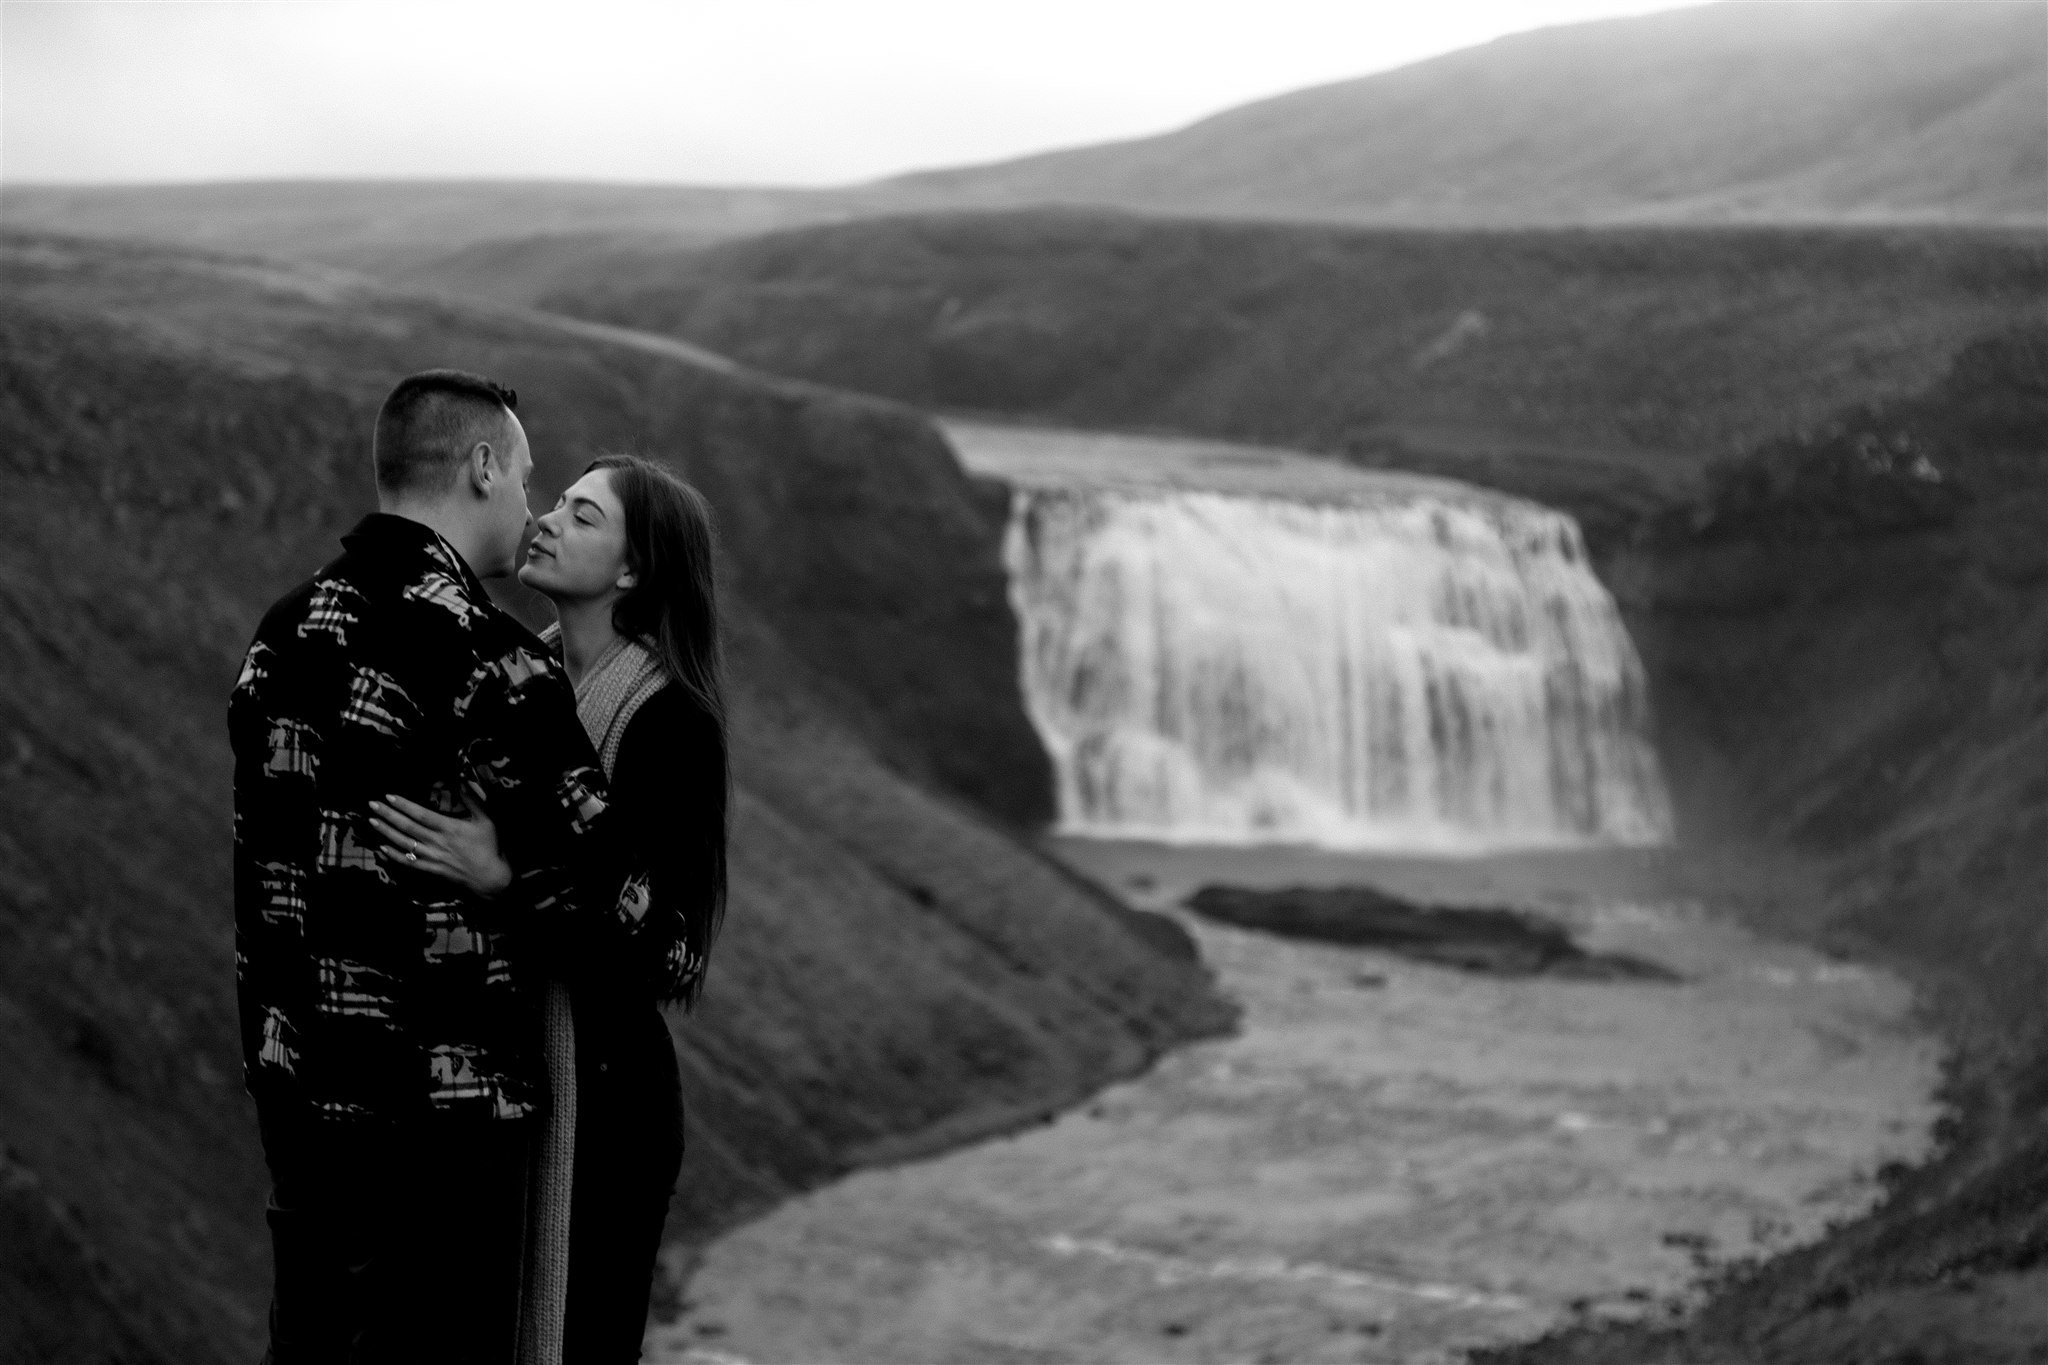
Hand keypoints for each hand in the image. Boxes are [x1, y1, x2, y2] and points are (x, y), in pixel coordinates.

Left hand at [369, 787, 512, 897]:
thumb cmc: (489, 845)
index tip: (389, 796)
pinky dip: (394, 856)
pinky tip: (382, 848)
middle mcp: (438, 842)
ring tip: (372, 821)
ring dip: (386, 832)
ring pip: (404, 844)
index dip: (404, 805)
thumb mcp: (486, 820)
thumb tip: (463, 781)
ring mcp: (433, 857)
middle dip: (389, 815)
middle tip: (372, 804)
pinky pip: (409, 863)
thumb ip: (473, 800)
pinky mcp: (431, 869)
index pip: (422, 814)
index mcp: (450, 828)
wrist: (490, 876)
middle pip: (408, 827)